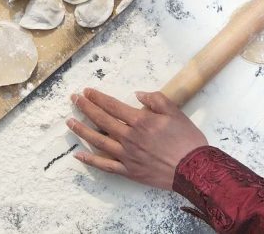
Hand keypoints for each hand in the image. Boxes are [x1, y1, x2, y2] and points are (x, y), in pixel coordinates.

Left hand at [67, 88, 206, 189]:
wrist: (194, 169)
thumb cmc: (187, 140)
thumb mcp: (175, 112)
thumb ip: (156, 99)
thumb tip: (137, 95)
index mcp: (140, 121)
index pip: (112, 106)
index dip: (98, 98)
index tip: (86, 92)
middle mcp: (129, 137)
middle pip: (102, 120)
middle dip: (85, 108)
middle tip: (74, 99)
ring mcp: (126, 155)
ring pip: (98, 141)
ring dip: (82, 130)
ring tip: (69, 121)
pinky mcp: (128, 171)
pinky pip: (105, 165)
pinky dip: (91, 160)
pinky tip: (79, 155)